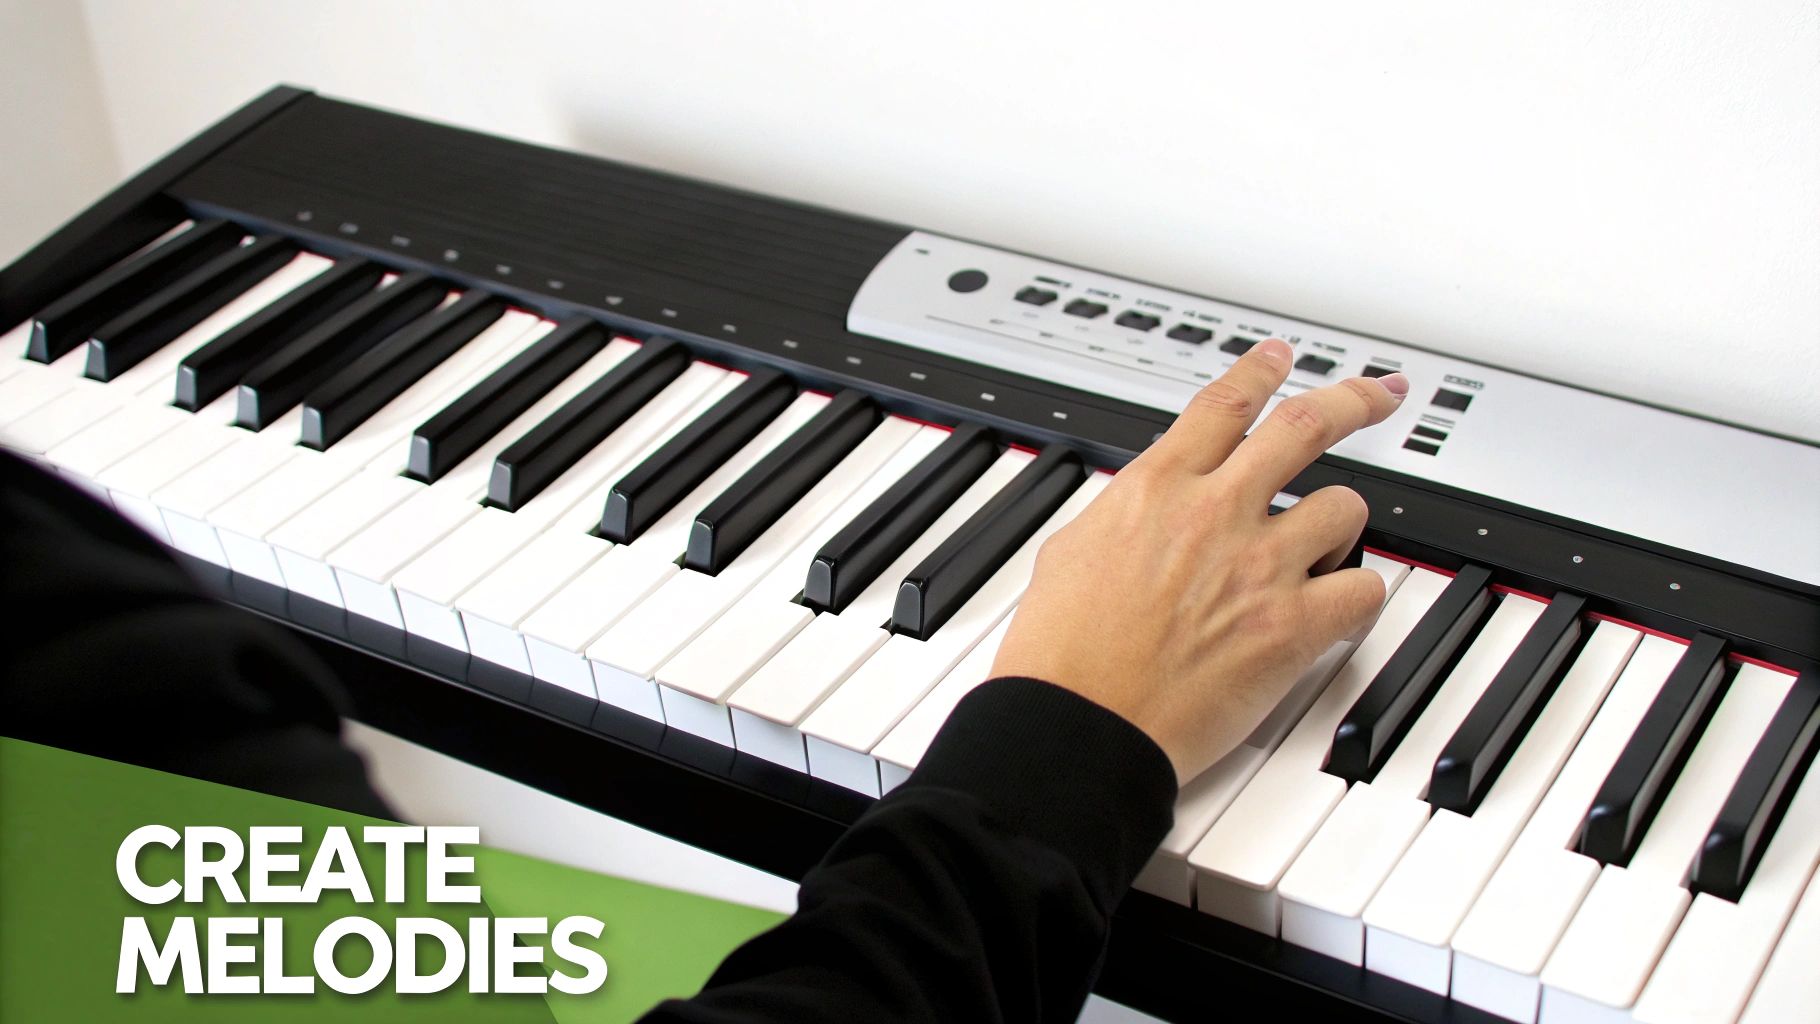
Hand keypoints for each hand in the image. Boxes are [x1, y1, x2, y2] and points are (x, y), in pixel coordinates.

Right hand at [991, 339, 1407, 784]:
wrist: (1078, 725)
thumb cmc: (1061, 656)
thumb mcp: (1072, 553)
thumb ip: (1127, 518)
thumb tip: (1147, 511)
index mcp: (1155, 490)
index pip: (1222, 405)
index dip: (1258, 371)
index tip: (1276, 358)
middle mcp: (1214, 514)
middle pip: (1305, 426)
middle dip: (1351, 402)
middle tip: (1374, 397)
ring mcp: (1258, 567)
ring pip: (1345, 507)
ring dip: (1341, 525)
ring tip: (1326, 549)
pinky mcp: (1290, 628)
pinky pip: (1364, 590)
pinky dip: (1358, 598)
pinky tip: (1336, 609)